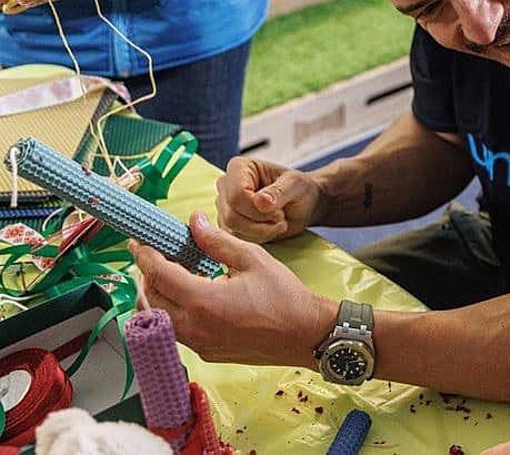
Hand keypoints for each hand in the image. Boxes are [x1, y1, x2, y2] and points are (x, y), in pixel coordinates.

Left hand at [132, 211, 337, 366]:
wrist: (305, 334)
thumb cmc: (284, 296)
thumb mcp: (252, 259)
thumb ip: (217, 241)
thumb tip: (193, 223)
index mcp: (203, 300)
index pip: (159, 275)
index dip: (145, 256)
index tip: (138, 243)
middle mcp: (194, 327)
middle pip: (149, 300)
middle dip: (145, 276)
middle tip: (154, 257)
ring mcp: (198, 344)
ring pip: (158, 319)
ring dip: (155, 296)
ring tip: (170, 275)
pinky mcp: (206, 353)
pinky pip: (176, 331)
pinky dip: (171, 312)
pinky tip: (190, 297)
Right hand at [216, 156, 325, 242]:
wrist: (302, 205)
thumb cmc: (299, 189)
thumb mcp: (296, 184)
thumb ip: (279, 191)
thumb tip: (260, 202)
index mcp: (239, 167)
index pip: (237, 195)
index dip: (258, 209)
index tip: (279, 210)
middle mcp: (226, 185)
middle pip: (231, 215)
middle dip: (261, 222)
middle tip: (281, 217)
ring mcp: (225, 205)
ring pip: (232, 229)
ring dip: (262, 231)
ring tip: (279, 221)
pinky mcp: (227, 223)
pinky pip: (237, 238)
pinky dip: (258, 238)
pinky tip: (271, 228)